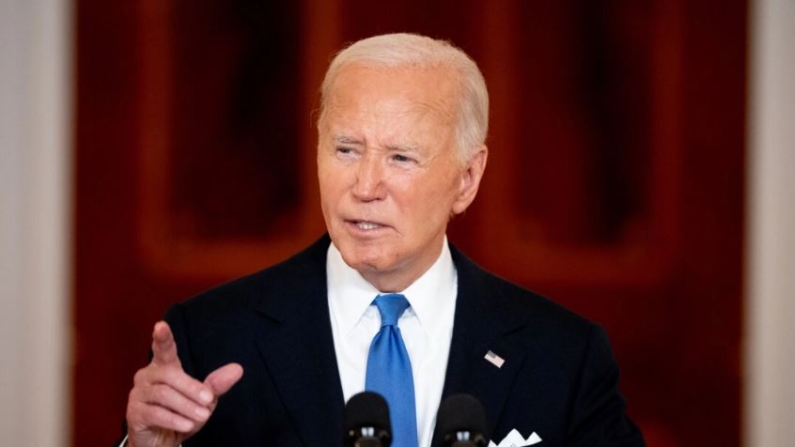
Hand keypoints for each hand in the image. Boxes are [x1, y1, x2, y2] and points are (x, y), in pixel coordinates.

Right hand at [125, 321, 243, 446]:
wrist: (162, 440)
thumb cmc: (182, 413)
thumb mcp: (203, 399)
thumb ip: (216, 384)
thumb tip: (238, 369)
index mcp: (164, 367)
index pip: (164, 349)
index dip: (162, 337)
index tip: (161, 325)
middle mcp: (147, 376)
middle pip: (169, 375)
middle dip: (191, 388)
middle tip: (209, 401)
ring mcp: (138, 394)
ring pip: (163, 395)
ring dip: (186, 406)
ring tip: (201, 416)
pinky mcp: (134, 413)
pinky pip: (155, 413)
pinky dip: (174, 420)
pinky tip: (187, 425)